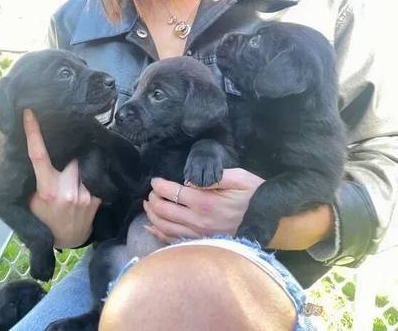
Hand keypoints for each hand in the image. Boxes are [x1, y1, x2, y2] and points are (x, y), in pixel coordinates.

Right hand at [23, 109, 101, 248]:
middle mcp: (67, 191)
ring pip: (82, 164)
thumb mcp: (26, 201)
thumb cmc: (43, 218)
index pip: (38, 155)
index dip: (33, 132)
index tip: (30, 113)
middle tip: (63, 164)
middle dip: (67, 157)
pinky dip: (87, 176)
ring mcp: (84, 194)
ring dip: (78, 166)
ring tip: (73, 177)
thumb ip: (15, 178)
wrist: (69, 239)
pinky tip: (83, 185)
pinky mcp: (97, 197)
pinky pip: (93, 175)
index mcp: (46, 190)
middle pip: (69, 157)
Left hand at [144, 167, 333, 249]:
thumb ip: (213, 177)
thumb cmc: (256, 197)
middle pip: (164, 210)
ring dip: (152, 215)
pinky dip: (159, 234)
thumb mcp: (239, 178)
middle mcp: (198, 221)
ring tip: (147, 206)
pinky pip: (174, 241)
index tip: (155, 180)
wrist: (272, 223)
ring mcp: (199, 235)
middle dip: (153, 199)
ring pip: (166, 227)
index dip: (159, 185)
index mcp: (205, 202)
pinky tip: (151, 227)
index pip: (172, 192)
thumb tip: (189, 181)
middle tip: (151, 192)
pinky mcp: (203, 243)